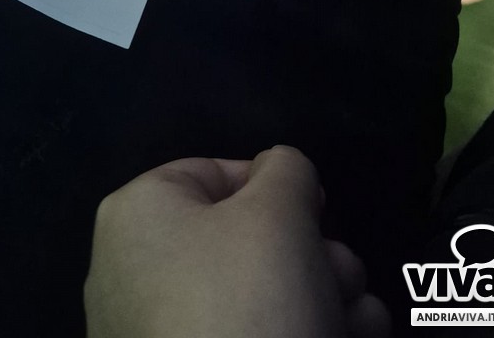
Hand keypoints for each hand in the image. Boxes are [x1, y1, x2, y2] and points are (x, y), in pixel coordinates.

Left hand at [85, 146, 390, 337]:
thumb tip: (280, 172)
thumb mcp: (279, 212)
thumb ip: (286, 172)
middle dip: (311, 254)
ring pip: (253, 298)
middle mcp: (133, 272)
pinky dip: (296, 336)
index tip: (321, 213)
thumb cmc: (246, 304)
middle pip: (242, 241)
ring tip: (359, 319)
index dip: (277, 188)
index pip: (214, 175)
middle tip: (346, 275)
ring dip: (320, 299)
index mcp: (137, 214)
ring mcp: (156, 336)